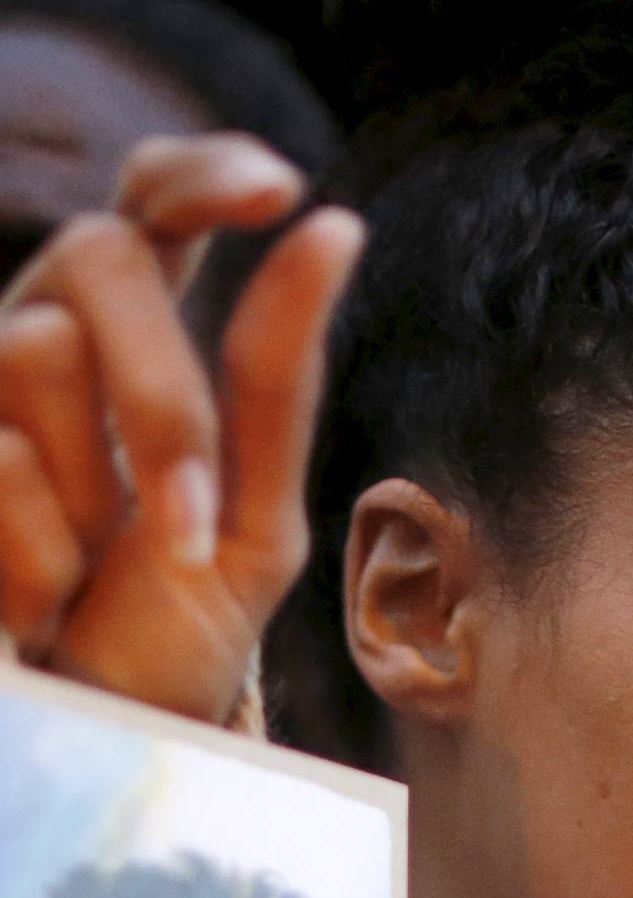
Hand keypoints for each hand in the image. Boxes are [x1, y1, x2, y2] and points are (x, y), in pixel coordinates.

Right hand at [0, 133, 362, 723]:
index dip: (202, 174)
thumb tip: (335, 224)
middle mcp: (51, 321)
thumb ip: (281, 382)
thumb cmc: (179, 618)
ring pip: (37, 344)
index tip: (276, 191)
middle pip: (100, 252)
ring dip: (94, 492)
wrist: (101, 723)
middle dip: (163, 403)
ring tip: (95, 569)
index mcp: (144, 328)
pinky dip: (43, 553)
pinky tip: (46, 596)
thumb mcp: (258, 517)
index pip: (159, 197)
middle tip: (189, 531)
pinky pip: (0, 456)